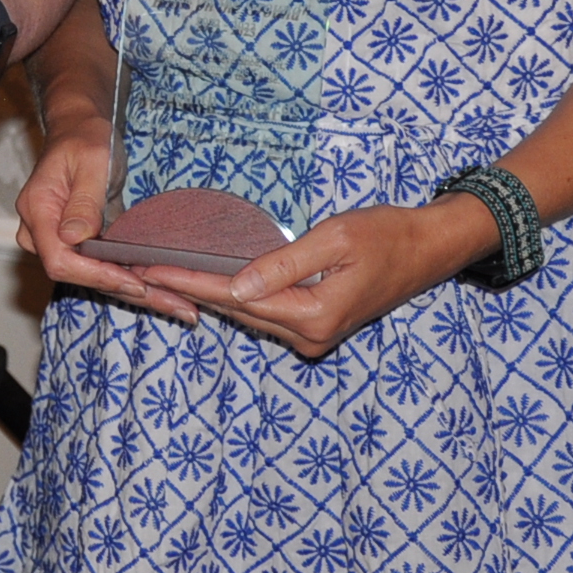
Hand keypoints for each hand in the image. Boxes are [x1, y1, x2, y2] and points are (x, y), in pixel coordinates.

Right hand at [10, 118, 198, 321]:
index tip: (135, 282)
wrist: (79, 129)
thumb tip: (74, 237)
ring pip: (93, 277)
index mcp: (38, 210)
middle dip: (127, 291)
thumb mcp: (91, 161)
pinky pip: (100, 267)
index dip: (98, 275)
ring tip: (179, 304)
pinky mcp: (76, 245)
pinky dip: (131, 279)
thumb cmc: (84, 138)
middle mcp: (41, 231)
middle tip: (175, 303)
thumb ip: (83, 200)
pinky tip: (163, 290)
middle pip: (78, 275)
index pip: (60, 260)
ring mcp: (57, 240)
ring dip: (135, 292)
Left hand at [137, 194, 499, 359]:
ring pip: (251, 316)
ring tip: (165, 277)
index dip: (191, 284)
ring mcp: (314, 337)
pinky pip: (268, 314)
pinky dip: (238, 299)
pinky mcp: (317, 328)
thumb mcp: (334, 239)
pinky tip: (210, 283)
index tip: (151, 273)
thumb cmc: (385, 235)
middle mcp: (310, 337)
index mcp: (314, 316)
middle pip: (238, 312)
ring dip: (210, 297)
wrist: (428, 249)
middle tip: (144, 272)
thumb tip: (237, 288)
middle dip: (191, 292)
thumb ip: (284, 265)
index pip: (237, 299)